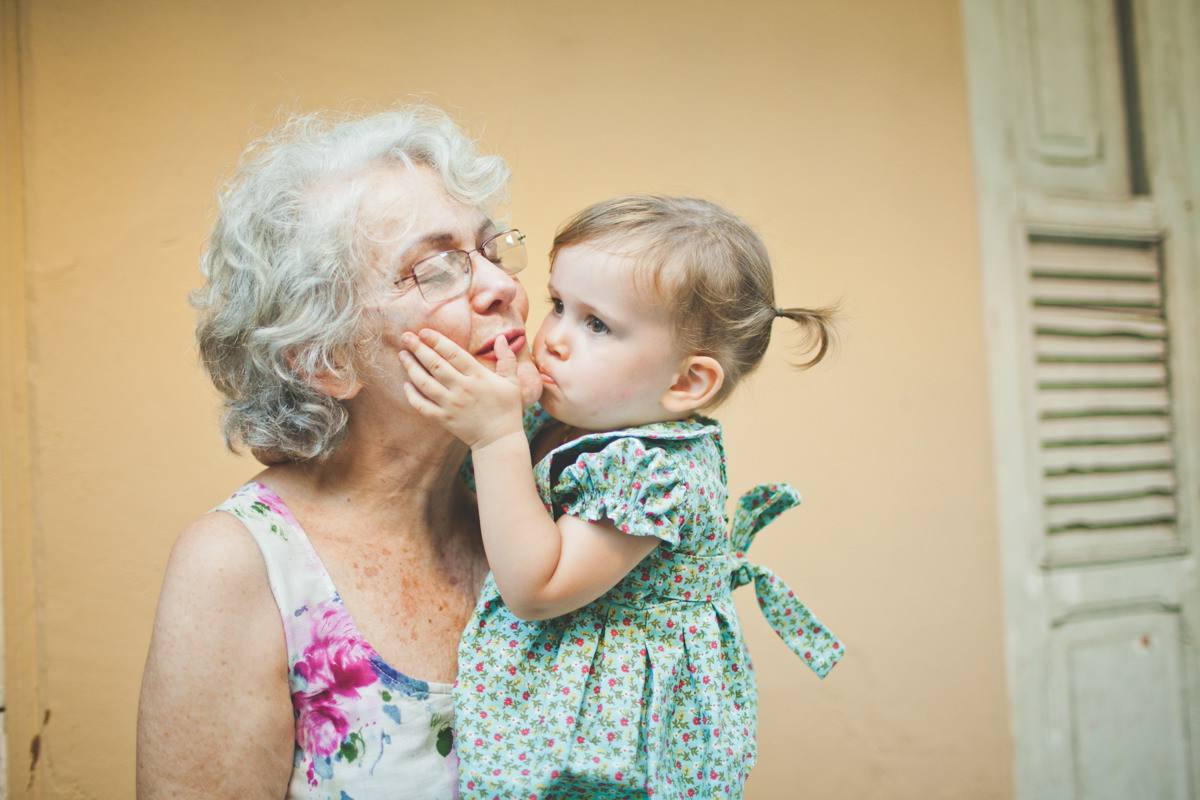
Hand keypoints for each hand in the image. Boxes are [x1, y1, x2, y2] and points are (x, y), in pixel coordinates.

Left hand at [399, 329, 524, 449]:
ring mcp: (451, 405)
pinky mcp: (444, 419)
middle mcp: (463, 389)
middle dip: (419, 348)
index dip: (437, 341)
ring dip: (411, 368)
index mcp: (478, 376)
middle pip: (436, 365)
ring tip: (402, 355)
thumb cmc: (508, 409)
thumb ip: (507, 358)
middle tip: (406, 336)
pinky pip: (422, 406)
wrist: (499, 440)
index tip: (424, 332)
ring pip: (425, 383)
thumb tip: (502, 337)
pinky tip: (405, 384)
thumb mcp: (513, 382)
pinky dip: (412, 395)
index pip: (453, 353)